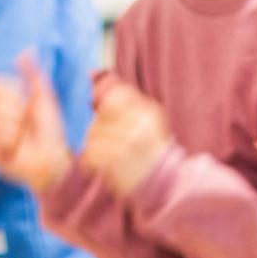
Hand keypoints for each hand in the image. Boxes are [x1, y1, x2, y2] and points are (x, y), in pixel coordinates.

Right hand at [0, 54, 72, 193]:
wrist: (56, 158)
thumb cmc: (52, 130)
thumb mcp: (44, 97)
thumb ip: (33, 74)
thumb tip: (26, 50)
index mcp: (4, 104)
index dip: (14, 93)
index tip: (26, 104)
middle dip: (15, 109)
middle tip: (25, 123)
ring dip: (14, 125)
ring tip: (22, 138)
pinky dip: (10, 138)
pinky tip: (16, 148)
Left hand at [81, 79, 172, 197]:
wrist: (165, 185)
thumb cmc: (149, 147)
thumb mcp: (143, 116)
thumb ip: (119, 93)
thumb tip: (91, 72)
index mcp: (149, 112)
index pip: (114, 97)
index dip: (107, 107)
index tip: (112, 120)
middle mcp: (140, 126)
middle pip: (101, 116)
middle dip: (100, 128)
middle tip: (114, 142)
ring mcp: (128, 145)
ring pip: (93, 134)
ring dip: (96, 145)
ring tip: (112, 155)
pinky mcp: (116, 164)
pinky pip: (91, 153)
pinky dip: (92, 161)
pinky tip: (105, 166)